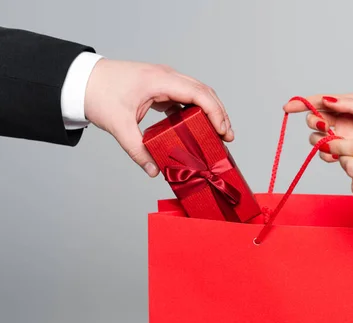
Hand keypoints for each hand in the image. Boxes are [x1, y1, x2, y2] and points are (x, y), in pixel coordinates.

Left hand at [84, 59, 232, 176]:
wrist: (80, 79)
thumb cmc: (97, 93)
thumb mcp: (118, 125)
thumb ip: (137, 149)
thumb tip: (154, 170)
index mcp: (160, 80)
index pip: (198, 94)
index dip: (215, 112)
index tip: (222, 132)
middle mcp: (166, 77)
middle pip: (204, 92)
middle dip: (219, 114)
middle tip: (227, 138)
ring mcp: (164, 80)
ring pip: (197, 93)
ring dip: (210, 112)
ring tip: (218, 134)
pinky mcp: (159, 87)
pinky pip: (185, 97)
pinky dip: (195, 111)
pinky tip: (197, 128)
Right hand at [283, 93, 352, 161]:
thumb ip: (351, 104)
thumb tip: (327, 99)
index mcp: (347, 106)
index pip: (318, 102)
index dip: (301, 104)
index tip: (288, 107)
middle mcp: (341, 121)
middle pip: (314, 121)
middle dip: (315, 123)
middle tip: (326, 127)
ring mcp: (342, 138)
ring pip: (318, 138)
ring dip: (320, 140)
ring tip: (334, 142)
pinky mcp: (344, 154)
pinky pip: (326, 154)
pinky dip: (326, 154)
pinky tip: (335, 155)